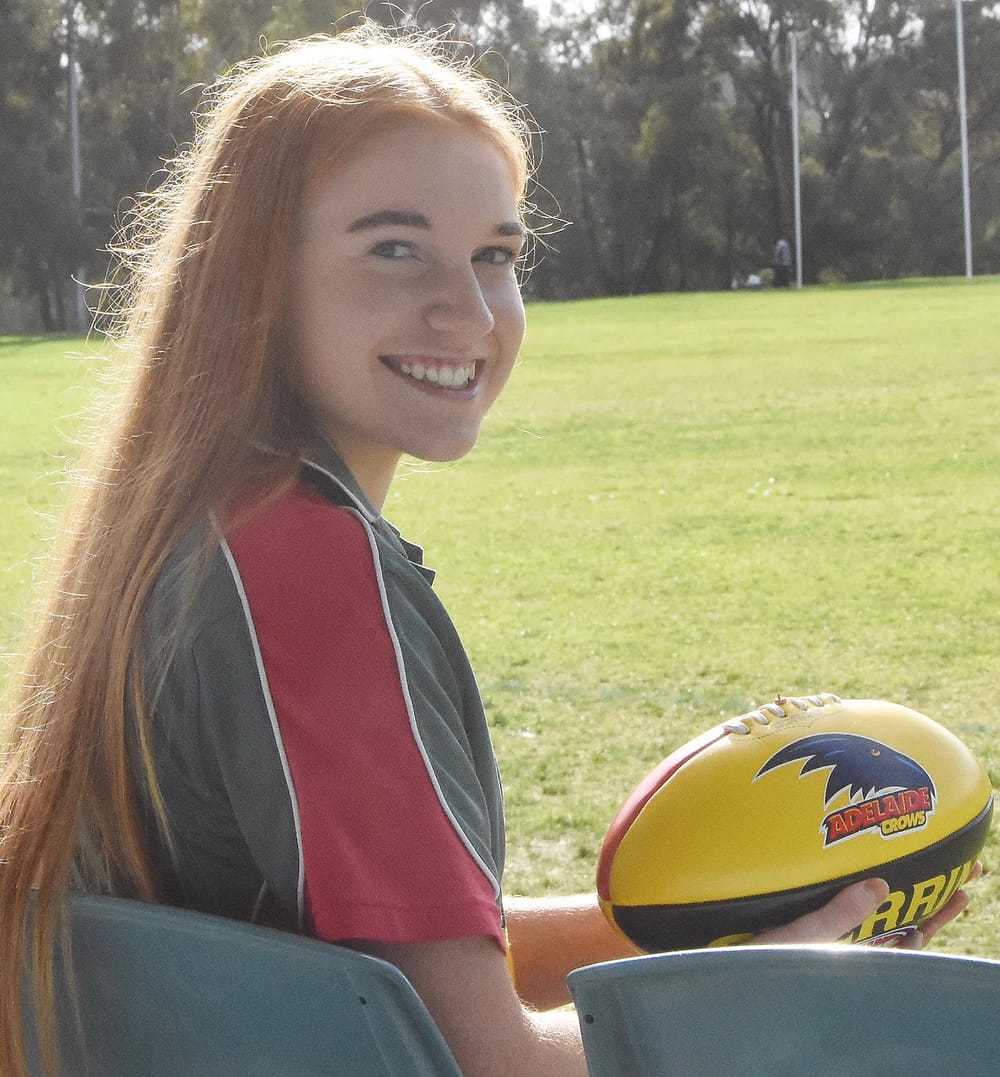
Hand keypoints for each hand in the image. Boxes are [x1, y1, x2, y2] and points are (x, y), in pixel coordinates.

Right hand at [754, 862, 981, 948]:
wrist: (720, 958)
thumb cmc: (758, 958)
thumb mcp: (801, 937)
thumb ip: (838, 915)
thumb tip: (881, 886)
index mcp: (853, 950)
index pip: (909, 933)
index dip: (936, 913)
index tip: (962, 890)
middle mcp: (848, 940)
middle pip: (900, 919)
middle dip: (929, 897)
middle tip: (956, 871)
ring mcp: (829, 928)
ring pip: (876, 910)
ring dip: (900, 888)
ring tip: (921, 864)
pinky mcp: (806, 916)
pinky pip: (847, 902)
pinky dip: (862, 886)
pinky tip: (863, 871)